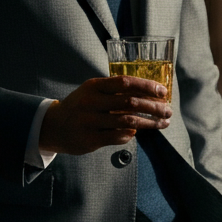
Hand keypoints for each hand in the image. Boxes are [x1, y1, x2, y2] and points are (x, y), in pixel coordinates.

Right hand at [39, 75, 171, 155]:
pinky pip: (118, 137)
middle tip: (168, 110)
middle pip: (130, 103)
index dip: (147, 86)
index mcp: (94, 86)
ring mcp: (89, 121)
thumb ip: (116, 92)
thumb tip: (148, 95)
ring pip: (127, 122)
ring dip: (149, 123)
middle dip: (154, 107)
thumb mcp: (93, 92)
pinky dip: (131, 134)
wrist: (53, 126)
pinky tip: (137, 132)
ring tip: (162, 123)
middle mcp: (91, 102)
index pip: (125, 82)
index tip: (163, 92)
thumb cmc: (81, 106)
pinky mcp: (90, 139)